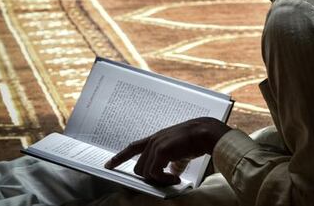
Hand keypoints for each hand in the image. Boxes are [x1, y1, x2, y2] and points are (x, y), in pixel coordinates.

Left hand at [105, 117, 230, 185]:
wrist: (205, 132)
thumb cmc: (195, 140)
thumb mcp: (180, 153)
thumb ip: (172, 163)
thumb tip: (172, 175)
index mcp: (155, 140)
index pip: (132, 148)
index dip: (120, 157)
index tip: (108, 165)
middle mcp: (152, 141)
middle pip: (138, 168)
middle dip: (149, 178)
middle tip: (166, 182)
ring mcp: (155, 145)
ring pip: (145, 172)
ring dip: (159, 180)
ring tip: (174, 180)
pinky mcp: (161, 151)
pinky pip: (155, 173)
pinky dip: (164, 180)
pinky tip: (175, 180)